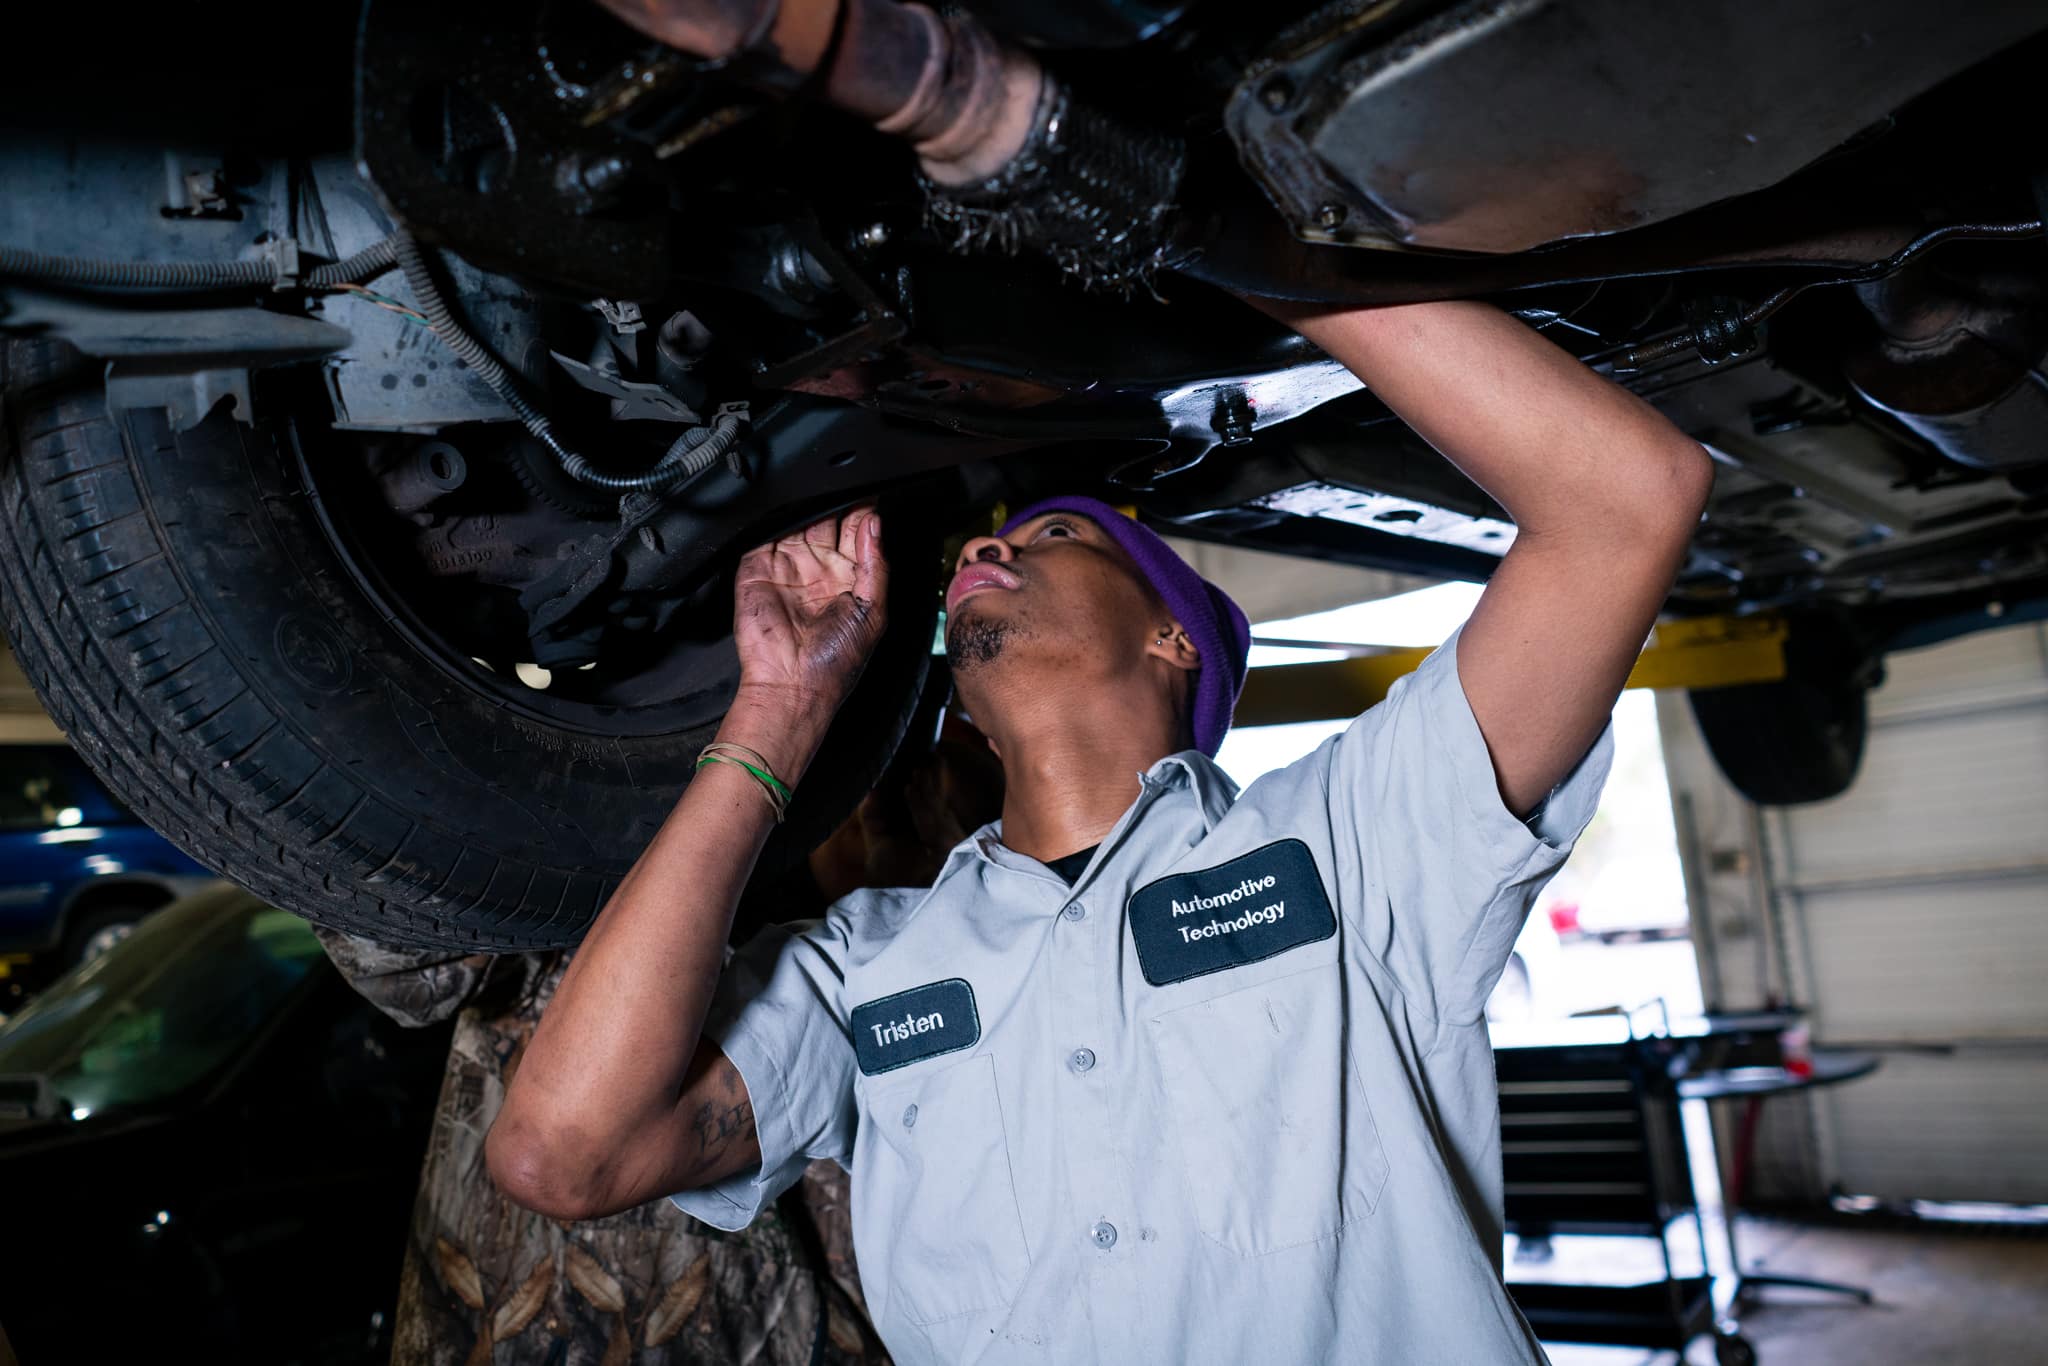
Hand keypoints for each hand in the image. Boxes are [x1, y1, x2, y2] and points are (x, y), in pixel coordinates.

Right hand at [732, 507, 887, 713]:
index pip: (857, 532)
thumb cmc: (835, 661)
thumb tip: (874, 524)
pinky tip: (789, 509)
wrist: (792, 684)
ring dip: (807, 505)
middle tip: (843, 486)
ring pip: (797, 521)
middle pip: (827, 520)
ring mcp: (787, 566)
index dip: (863, 512)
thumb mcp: (873, 610)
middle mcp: (819, 569)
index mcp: (850, 577)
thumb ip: (876, 565)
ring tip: (818, 492)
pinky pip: (764, 533)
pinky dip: (774, 518)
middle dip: (835, 501)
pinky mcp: (757, 568)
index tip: (870, 495)